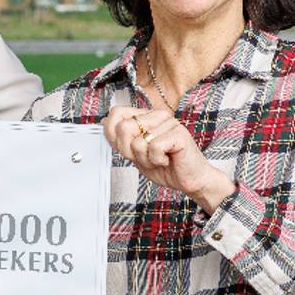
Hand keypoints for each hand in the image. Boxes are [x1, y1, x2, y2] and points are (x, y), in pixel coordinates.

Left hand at [103, 106, 235, 212]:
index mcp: (146, 116)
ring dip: (145, 159)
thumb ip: (121, 138)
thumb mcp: (135, 153)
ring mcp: (169, 122)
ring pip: (137, 142)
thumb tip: (105, 121)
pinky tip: (167, 160)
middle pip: (123, 128)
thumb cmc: (165, 167)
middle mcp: (157, 115)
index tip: (129, 149)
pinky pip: (153, 148)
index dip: (115, 136)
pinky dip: (156, 160)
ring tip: (159, 159)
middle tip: (147, 156)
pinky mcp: (179, 134)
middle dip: (130, 151)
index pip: (116, 113)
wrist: (190, 181)